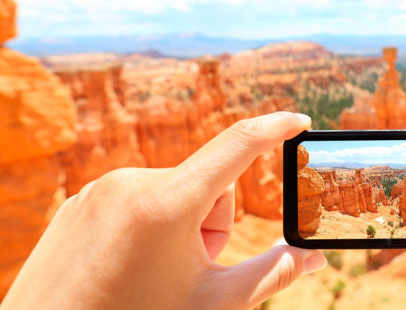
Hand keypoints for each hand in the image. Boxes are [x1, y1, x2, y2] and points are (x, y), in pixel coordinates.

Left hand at [1, 112, 326, 309]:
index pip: (238, 145)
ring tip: (155, 268)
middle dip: (212, 222)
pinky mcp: (83, 201)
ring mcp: (102, 189)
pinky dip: (147, 225)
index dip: (276, 129)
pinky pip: (137, 199)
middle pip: (207, 184)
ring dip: (180, 224)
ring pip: (172, 191)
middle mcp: (132, 182)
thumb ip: (273, 274)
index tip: (300, 121)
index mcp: (169, 202)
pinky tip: (127, 263)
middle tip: (190, 267)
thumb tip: (313, 258)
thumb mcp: (214, 302)